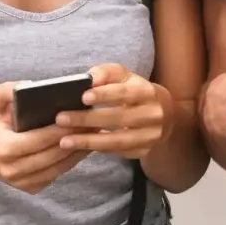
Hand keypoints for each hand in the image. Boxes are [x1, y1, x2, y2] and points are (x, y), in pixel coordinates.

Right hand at [0, 83, 87, 193]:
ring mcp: (22, 182)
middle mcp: (12, 170)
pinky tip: (82, 146)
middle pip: (53, 155)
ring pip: (59, 168)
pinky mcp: (31, 187)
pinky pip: (56, 174)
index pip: (40, 139)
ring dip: (78, 152)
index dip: (62, 129)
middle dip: (75, 139)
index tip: (80, 116)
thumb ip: (5, 90)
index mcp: (4, 149)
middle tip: (95, 124)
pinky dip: (71, 161)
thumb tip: (29, 86)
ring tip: (94, 134)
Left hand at [54, 63, 169, 161]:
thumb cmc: (135, 92)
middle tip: (61, 119)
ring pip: (117, 140)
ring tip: (65, 141)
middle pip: (119, 118)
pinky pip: (117, 152)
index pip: (125, 93)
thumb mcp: (125, 77)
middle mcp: (152, 114)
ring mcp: (150, 135)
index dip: (105, 95)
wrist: (164, 115)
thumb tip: (90, 79)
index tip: (83, 97)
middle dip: (88, 119)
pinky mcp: (144, 151)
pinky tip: (80, 146)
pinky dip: (97, 148)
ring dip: (89, 141)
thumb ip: (107, 73)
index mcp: (147, 92)